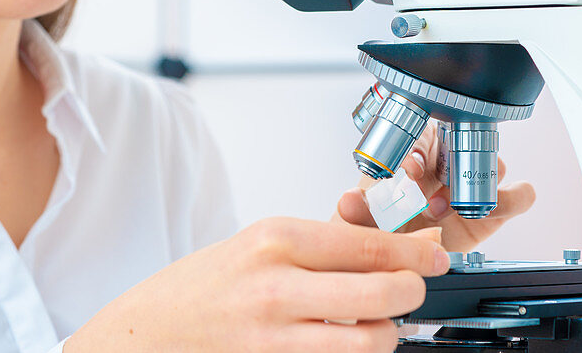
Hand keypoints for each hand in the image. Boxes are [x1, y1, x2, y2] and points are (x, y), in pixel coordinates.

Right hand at [65, 217, 449, 351]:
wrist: (148, 331)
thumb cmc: (204, 284)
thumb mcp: (258, 244)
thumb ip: (321, 243)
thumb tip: (390, 242)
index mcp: (275, 239)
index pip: (369, 244)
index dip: (414, 253)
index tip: (432, 256)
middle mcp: (277, 286)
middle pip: (381, 290)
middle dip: (411, 291)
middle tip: (411, 289)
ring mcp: (274, 336)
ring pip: (370, 339)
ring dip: (385, 333)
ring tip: (374, 323)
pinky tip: (342, 342)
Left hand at [333, 123, 535, 252]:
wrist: (397, 264)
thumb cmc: (379, 231)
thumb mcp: (363, 221)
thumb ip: (358, 210)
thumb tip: (349, 200)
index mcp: (413, 155)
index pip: (425, 133)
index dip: (421, 148)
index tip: (410, 169)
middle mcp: (446, 165)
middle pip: (466, 141)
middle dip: (451, 166)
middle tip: (429, 193)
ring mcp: (471, 186)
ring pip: (493, 164)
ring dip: (474, 185)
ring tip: (446, 210)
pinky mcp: (495, 211)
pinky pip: (520, 195)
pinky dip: (510, 199)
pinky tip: (481, 215)